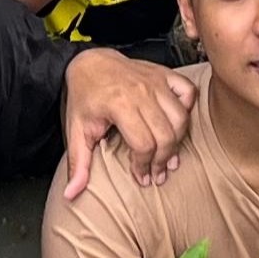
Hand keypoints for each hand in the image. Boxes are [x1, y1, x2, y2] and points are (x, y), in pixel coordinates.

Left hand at [59, 49, 196, 199]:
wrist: (91, 62)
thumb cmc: (85, 98)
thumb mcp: (76, 130)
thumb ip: (78, 163)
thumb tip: (71, 195)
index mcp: (119, 104)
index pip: (143, 144)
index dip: (144, 166)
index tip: (141, 177)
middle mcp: (141, 91)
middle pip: (165, 135)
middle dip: (163, 160)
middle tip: (158, 174)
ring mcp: (156, 81)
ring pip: (180, 118)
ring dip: (178, 141)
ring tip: (170, 158)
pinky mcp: (164, 74)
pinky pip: (188, 91)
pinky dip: (188, 108)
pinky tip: (177, 123)